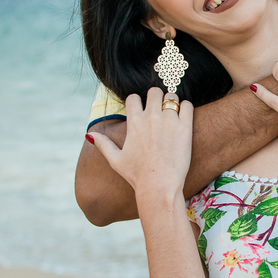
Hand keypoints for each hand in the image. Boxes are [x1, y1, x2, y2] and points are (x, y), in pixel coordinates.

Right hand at [87, 88, 192, 203]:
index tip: (141, 111)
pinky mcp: (184, 127)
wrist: (159, 186)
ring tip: (172, 114)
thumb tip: (89, 135)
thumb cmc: (137, 175)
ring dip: (171, 102)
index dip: (137, 102)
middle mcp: (151, 117)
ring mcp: (169, 121)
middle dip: (155, 98)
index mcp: (134, 122)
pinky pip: (188, 105)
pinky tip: (183, 118)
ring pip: (171, 96)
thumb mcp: (116, 160)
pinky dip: (186, 108)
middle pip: (154, 91)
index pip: (134, 97)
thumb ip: (103, 144)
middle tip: (159, 109)